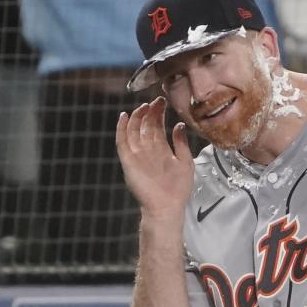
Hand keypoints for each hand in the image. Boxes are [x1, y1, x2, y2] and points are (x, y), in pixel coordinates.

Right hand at [116, 96, 194, 220]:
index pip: (157, 127)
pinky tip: (124, 116)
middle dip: (150, 112)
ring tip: (144, 105)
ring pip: (133, 131)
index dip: (158, 113)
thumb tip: (179, 124)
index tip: (163, 101)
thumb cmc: (177, 189)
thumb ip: (181, 143)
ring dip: (137, 117)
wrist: (166, 207)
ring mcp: (137, 155)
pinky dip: (121, 129)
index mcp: (161, 150)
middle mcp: (147, 150)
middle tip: (156, 100)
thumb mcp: (185, 162)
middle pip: (145, 126)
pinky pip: (122, 142)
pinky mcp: (128, 161)